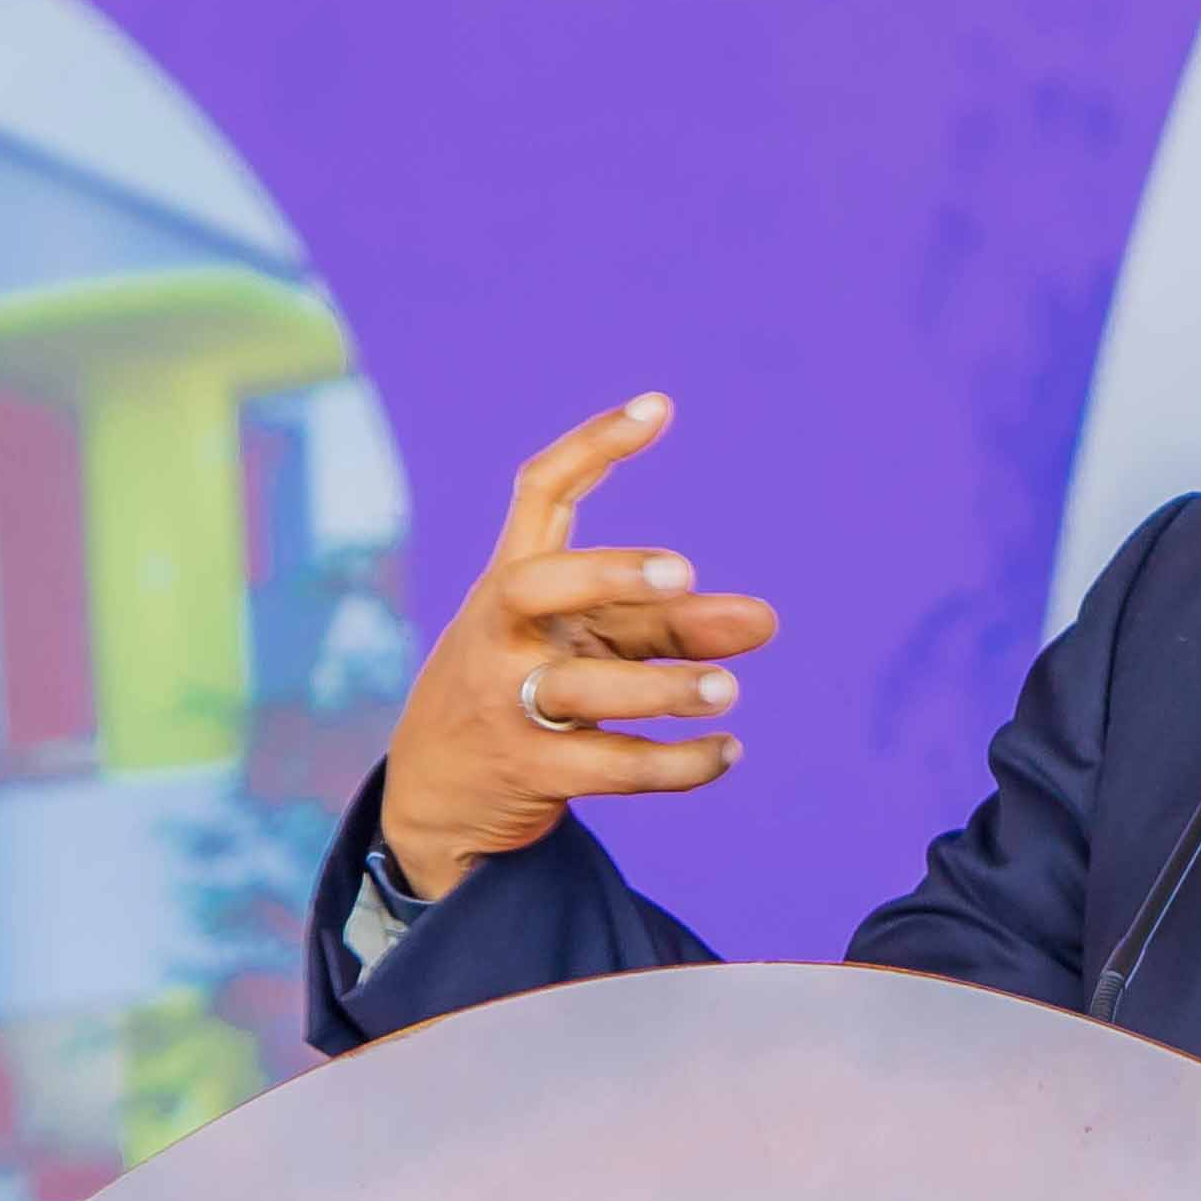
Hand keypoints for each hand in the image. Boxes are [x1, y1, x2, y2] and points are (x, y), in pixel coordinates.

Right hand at [366, 394, 786, 896]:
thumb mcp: (587, 644)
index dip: (592, 445)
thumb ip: (672, 626)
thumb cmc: (523, 691)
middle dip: (608, 574)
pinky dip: (677, 764)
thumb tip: (765, 621)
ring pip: (582, 687)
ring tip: (729, 689)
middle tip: (684, 572)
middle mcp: (499, 633)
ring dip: (662, 688)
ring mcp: (506, 702)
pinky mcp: (530, 771)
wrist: (434, 793)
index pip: (538, 495)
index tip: (659, 407)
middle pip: (537, 585)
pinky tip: (727, 752)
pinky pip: (610, 766)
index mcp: (510, 583)